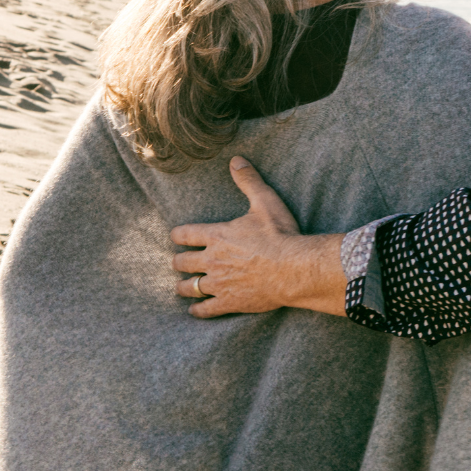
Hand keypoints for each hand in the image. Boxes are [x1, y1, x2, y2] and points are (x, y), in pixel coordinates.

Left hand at [171, 158, 346, 317]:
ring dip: (184, 286)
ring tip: (182, 287)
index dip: (178, 235)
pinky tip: (195, 310)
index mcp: (216, 235)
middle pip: (181, 262)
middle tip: (179, 262)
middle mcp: (211, 260)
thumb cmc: (280, 235)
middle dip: (179, 262)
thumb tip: (236, 160)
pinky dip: (198, 310)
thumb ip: (248, 181)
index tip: (176, 237)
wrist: (294, 269)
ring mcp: (218, 283)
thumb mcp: (265, 202)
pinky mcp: (229, 302)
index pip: (184, 234)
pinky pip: (205, 309)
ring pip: (189, 287)